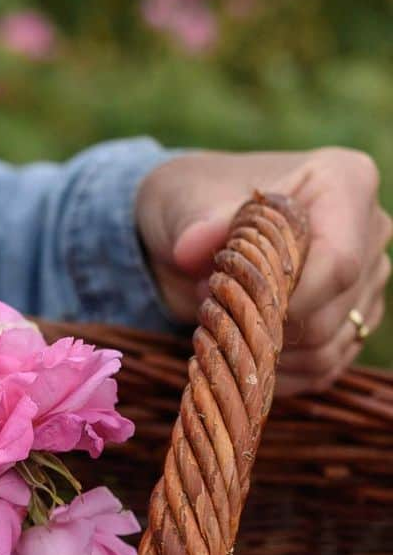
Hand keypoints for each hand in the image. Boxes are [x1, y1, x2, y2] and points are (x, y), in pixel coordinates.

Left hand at [136, 148, 390, 393]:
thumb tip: (191, 248)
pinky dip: (277, 372)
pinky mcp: (352, 320)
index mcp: (344, 181)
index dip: (286, 297)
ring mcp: (367, 279)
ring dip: (265, 352)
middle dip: (263, 324)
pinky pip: (324, 367)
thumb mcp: (185, 202)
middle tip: (214, 306)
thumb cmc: (196, 201)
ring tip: (224, 322)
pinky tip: (241, 354)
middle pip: (332, 312)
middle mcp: (370, 230)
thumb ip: (196, 225)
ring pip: (328, 348)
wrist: (198, 229)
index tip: (231, 301)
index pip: (337, 261)